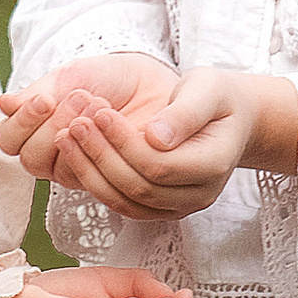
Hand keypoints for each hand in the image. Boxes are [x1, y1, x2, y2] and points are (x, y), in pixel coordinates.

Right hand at [0, 51, 178, 178]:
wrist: (148, 82)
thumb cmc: (104, 79)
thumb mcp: (69, 77)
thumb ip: (37, 92)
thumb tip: (4, 104)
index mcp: (31, 130)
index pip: (8, 139)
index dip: (22, 122)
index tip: (44, 99)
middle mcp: (49, 155)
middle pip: (31, 159)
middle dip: (54, 127)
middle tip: (80, 97)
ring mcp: (75, 170)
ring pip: (58, 171)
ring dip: (78, 137)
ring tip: (99, 105)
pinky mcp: (105, 181)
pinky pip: (92, 178)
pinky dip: (100, 149)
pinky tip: (113, 124)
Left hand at [29, 66, 297, 219]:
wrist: (230, 120)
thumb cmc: (219, 99)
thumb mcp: (210, 89)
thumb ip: (185, 112)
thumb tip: (155, 137)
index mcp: (213, 165)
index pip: (159, 166)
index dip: (125, 143)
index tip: (101, 113)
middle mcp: (198, 195)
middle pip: (138, 187)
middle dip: (102, 155)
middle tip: (75, 123)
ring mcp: (178, 206)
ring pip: (125, 201)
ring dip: (91, 170)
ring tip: (67, 136)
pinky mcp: (160, 207)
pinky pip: (122, 203)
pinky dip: (94, 181)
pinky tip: (75, 153)